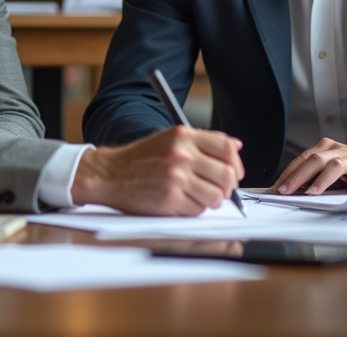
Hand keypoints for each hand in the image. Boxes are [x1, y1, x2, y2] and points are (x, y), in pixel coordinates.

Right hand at [71, 126, 243, 215]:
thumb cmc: (141, 159)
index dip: (236, 163)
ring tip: (197, 196)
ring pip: (216, 196)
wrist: (111, 174)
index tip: (234, 173)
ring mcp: (176, 177)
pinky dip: (193, 209)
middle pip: (227, 175)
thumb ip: (202, 142)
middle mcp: (182, 154)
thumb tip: (236, 146)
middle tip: (218, 190)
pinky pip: (198, 210)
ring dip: (211, 201)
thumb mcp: (170, 138)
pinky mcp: (170, 198)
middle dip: (226, 187)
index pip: (226, 147)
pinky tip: (180, 201)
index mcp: (183, 136)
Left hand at [272, 138, 346, 194]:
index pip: (302, 159)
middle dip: (298, 176)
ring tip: (312, 193)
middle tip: (286, 190)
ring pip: (334, 165)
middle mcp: (337, 150)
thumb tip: (290, 190)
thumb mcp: (329, 168)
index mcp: (324, 148)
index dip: (289, 173)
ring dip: (322, 180)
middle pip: (314, 160)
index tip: (277, 187)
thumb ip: (313, 175)